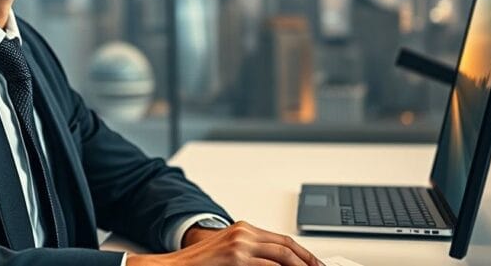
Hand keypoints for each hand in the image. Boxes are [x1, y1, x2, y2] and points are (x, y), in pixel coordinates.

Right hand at [126, 221, 322, 265]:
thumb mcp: (229, 251)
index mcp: (243, 228)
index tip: (316, 264)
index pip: (282, 240)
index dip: (303, 253)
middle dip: (308, 261)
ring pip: (281, 256)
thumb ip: (252, 254)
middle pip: (286, 246)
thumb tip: (277, 263)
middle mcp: (243, 232)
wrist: (174, 265)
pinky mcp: (235, 258)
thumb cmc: (201, 263)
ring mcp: (240, 245)